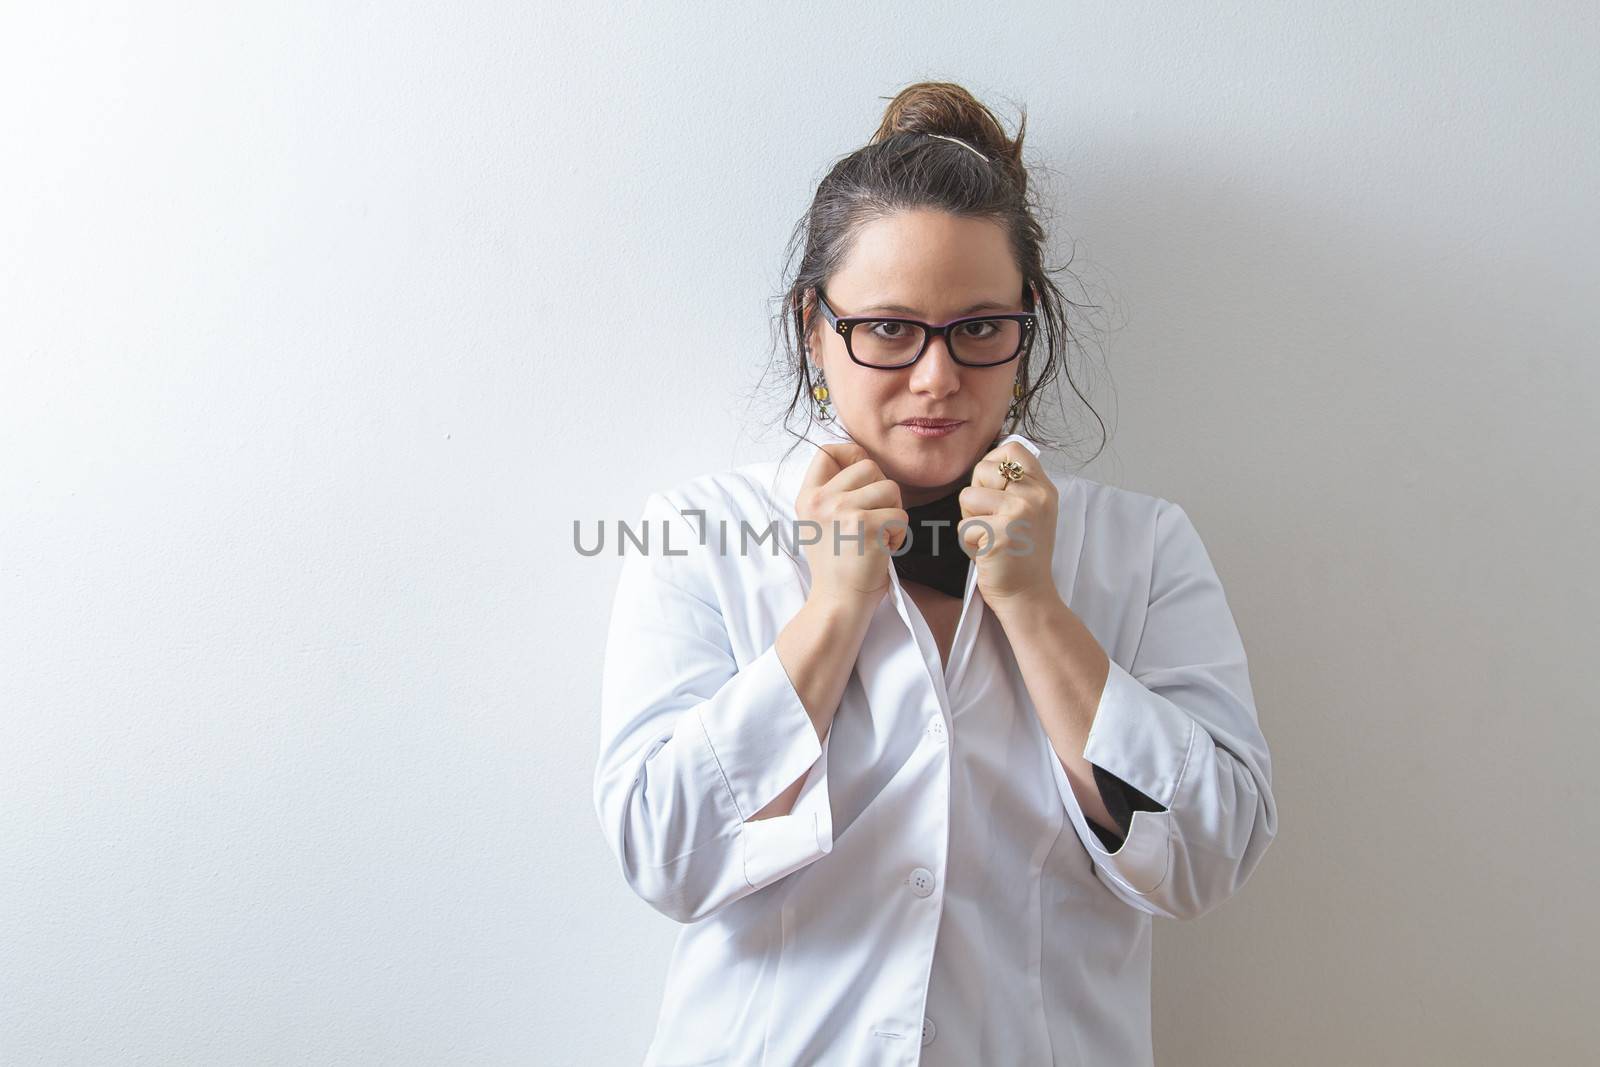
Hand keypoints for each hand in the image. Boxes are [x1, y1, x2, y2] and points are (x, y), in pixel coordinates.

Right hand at [795, 442, 907, 609]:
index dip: (851, 453)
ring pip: (890, 488)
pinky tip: (883, 550)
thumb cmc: (837, 567)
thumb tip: (864, 463)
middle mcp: (821, 500)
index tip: (864, 475)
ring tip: (879, 537)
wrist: (837, 603)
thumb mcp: (819, 524)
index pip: (826, 451)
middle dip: (882, 491)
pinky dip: (899, 536)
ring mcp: (842, 510)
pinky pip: (901, 515)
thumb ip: (833, 494)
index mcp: (808, 497)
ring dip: (894, 514)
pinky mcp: (866, 525)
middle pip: (868, 466)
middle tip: (875, 519)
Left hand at [958, 443, 1059, 609]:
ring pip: (967, 497)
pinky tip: (988, 554)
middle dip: (976, 497)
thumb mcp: (1030, 511)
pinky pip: (963, 526)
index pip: (1011, 448)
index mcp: (1043, 487)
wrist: (1028, 595)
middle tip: (993, 523)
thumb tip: (988, 460)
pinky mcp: (999, 533)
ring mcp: (1019, 513)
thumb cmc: (1020, 554)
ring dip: (970, 521)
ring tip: (990, 538)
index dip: (992, 465)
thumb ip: (1014, 485)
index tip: (995, 492)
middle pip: (983, 469)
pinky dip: (968, 543)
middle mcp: (1035, 496)